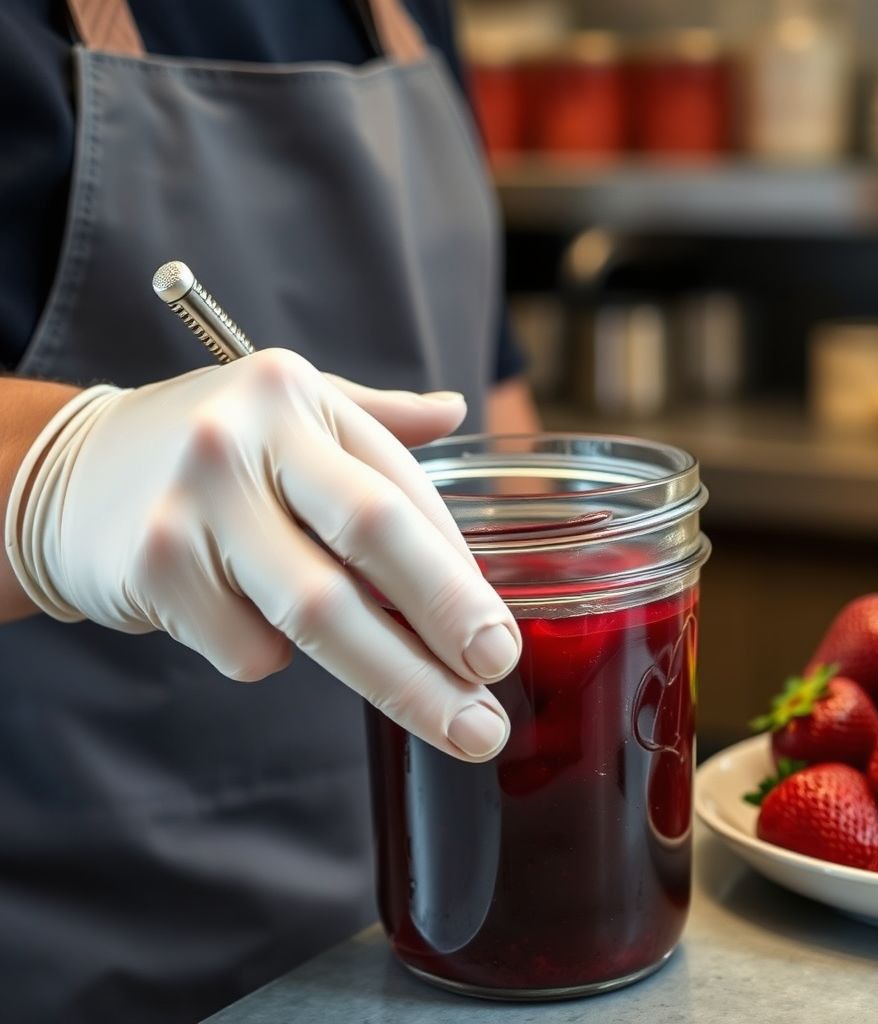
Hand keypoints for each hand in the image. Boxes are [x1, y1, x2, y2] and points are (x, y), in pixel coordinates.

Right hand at [6, 349, 518, 760]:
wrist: (68, 474)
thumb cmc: (205, 446)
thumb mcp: (290, 408)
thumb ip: (375, 418)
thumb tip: (457, 409)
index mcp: (295, 394)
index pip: (400, 487)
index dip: (459, 570)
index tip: (500, 636)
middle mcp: (244, 437)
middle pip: (372, 540)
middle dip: (447, 621)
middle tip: (498, 685)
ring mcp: (195, 504)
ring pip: (318, 615)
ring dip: (395, 680)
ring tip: (453, 723)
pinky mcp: (155, 570)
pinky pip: (251, 650)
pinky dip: (275, 656)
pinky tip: (251, 619)